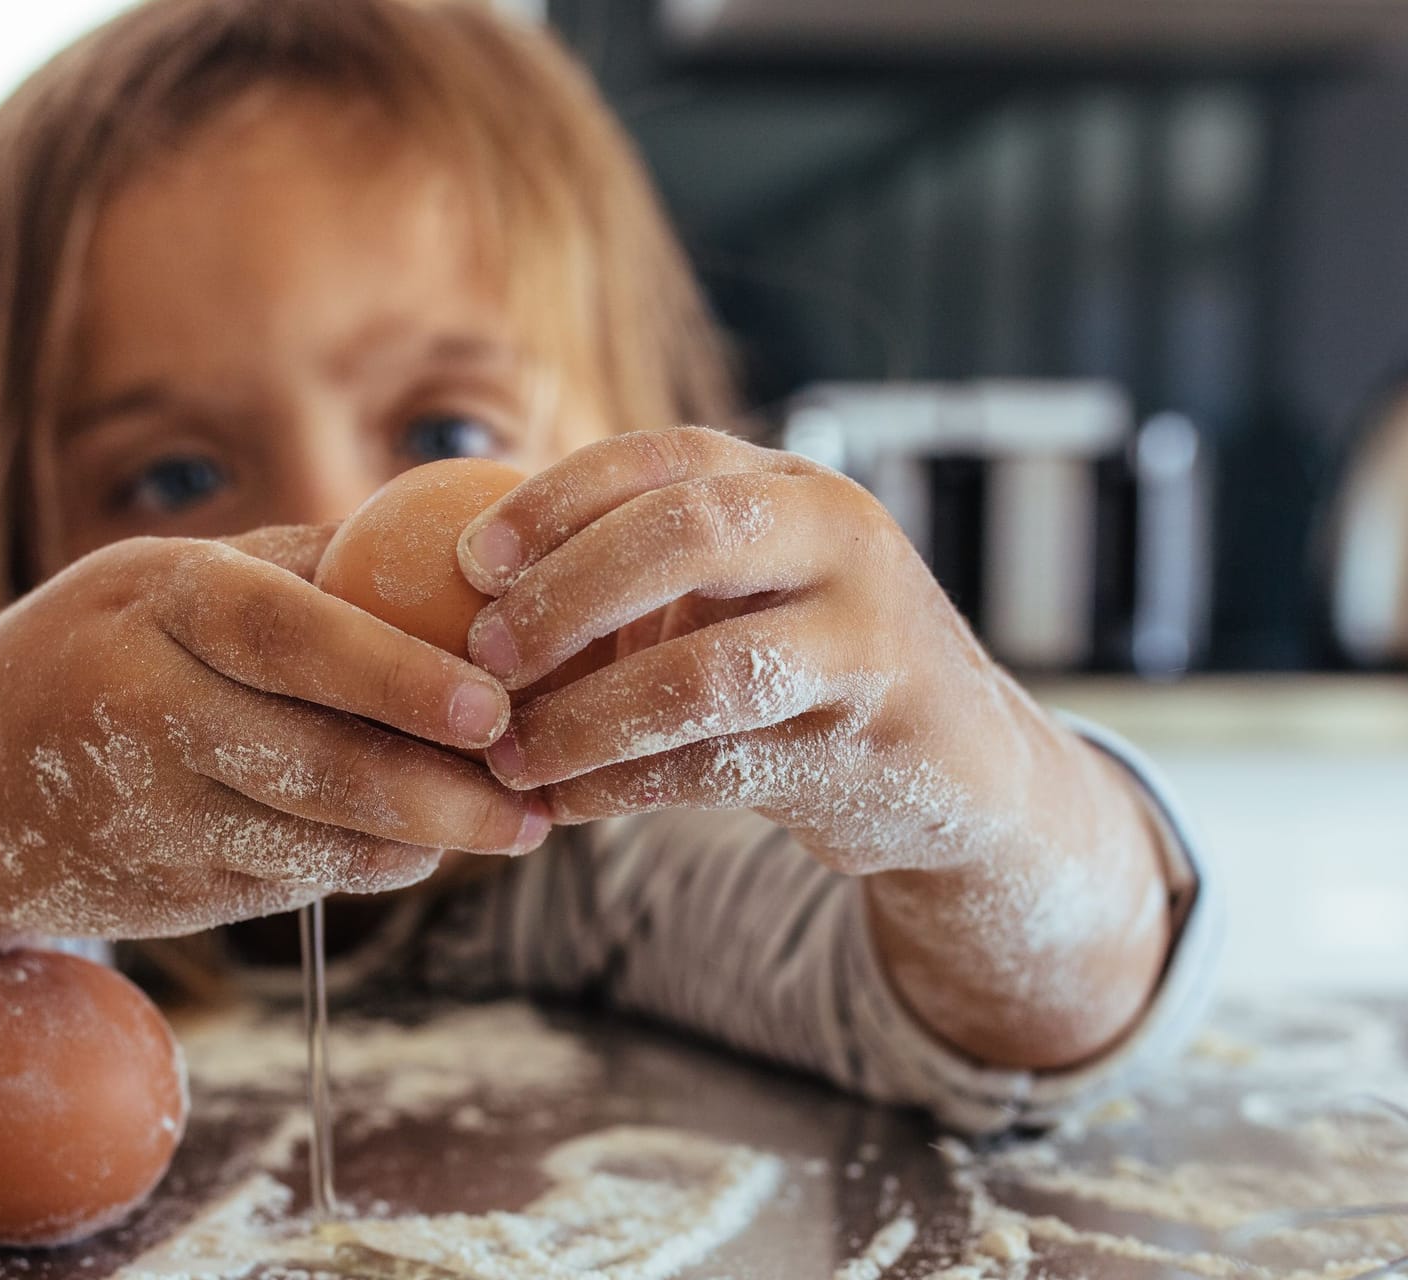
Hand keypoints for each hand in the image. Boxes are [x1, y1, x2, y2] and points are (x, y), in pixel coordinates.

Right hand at [0, 526, 547, 943]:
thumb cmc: (93, 653)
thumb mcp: (162, 581)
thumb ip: (295, 568)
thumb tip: (454, 556)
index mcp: (150, 604)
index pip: (286, 634)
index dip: (394, 674)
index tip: (492, 708)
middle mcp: (141, 709)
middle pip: (315, 765)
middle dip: (441, 796)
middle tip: (535, 809)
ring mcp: (146, 817)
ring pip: (317, 843)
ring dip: (420, 842)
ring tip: (504, 823)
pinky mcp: (161, 899)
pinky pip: (292, 887)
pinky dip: (362, 867)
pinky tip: (411, 845)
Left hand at [454, 426, 1022, 872]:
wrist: (962, 768)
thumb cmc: (806, 662)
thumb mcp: (745, 588)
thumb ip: (643, 566)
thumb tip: (460, 575)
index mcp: (792, 484)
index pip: (664, 460)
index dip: (556, 500)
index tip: (470, 560)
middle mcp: (840, 541)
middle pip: (685, 536)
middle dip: (565, 596)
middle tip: (483, 658)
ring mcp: (866, 642)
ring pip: (701, 672)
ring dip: (584, 719)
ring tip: (507, 755)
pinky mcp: (869, 744)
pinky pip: (716, 766)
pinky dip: (621, 787)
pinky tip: (560, 803)